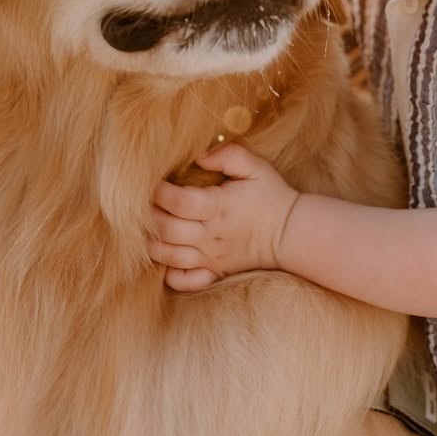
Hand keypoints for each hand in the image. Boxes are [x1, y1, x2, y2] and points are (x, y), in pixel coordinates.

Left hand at [151, 141, 300, 292]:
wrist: (291, 233)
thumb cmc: (271, 195)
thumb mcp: (255, 166)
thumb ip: (227, 154)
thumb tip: (197, 155)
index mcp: (219, 207)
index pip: (178, 202)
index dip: (159, 191)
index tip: (155, 181)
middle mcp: (211, 235)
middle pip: (166, 229)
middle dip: (148, 215)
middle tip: (145, 202)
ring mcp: (210, 257)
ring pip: (168, 256)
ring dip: (151, 242)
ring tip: (148, 226)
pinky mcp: (213, 272)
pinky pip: (183, 281)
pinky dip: (168, 272)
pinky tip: (165, 256)